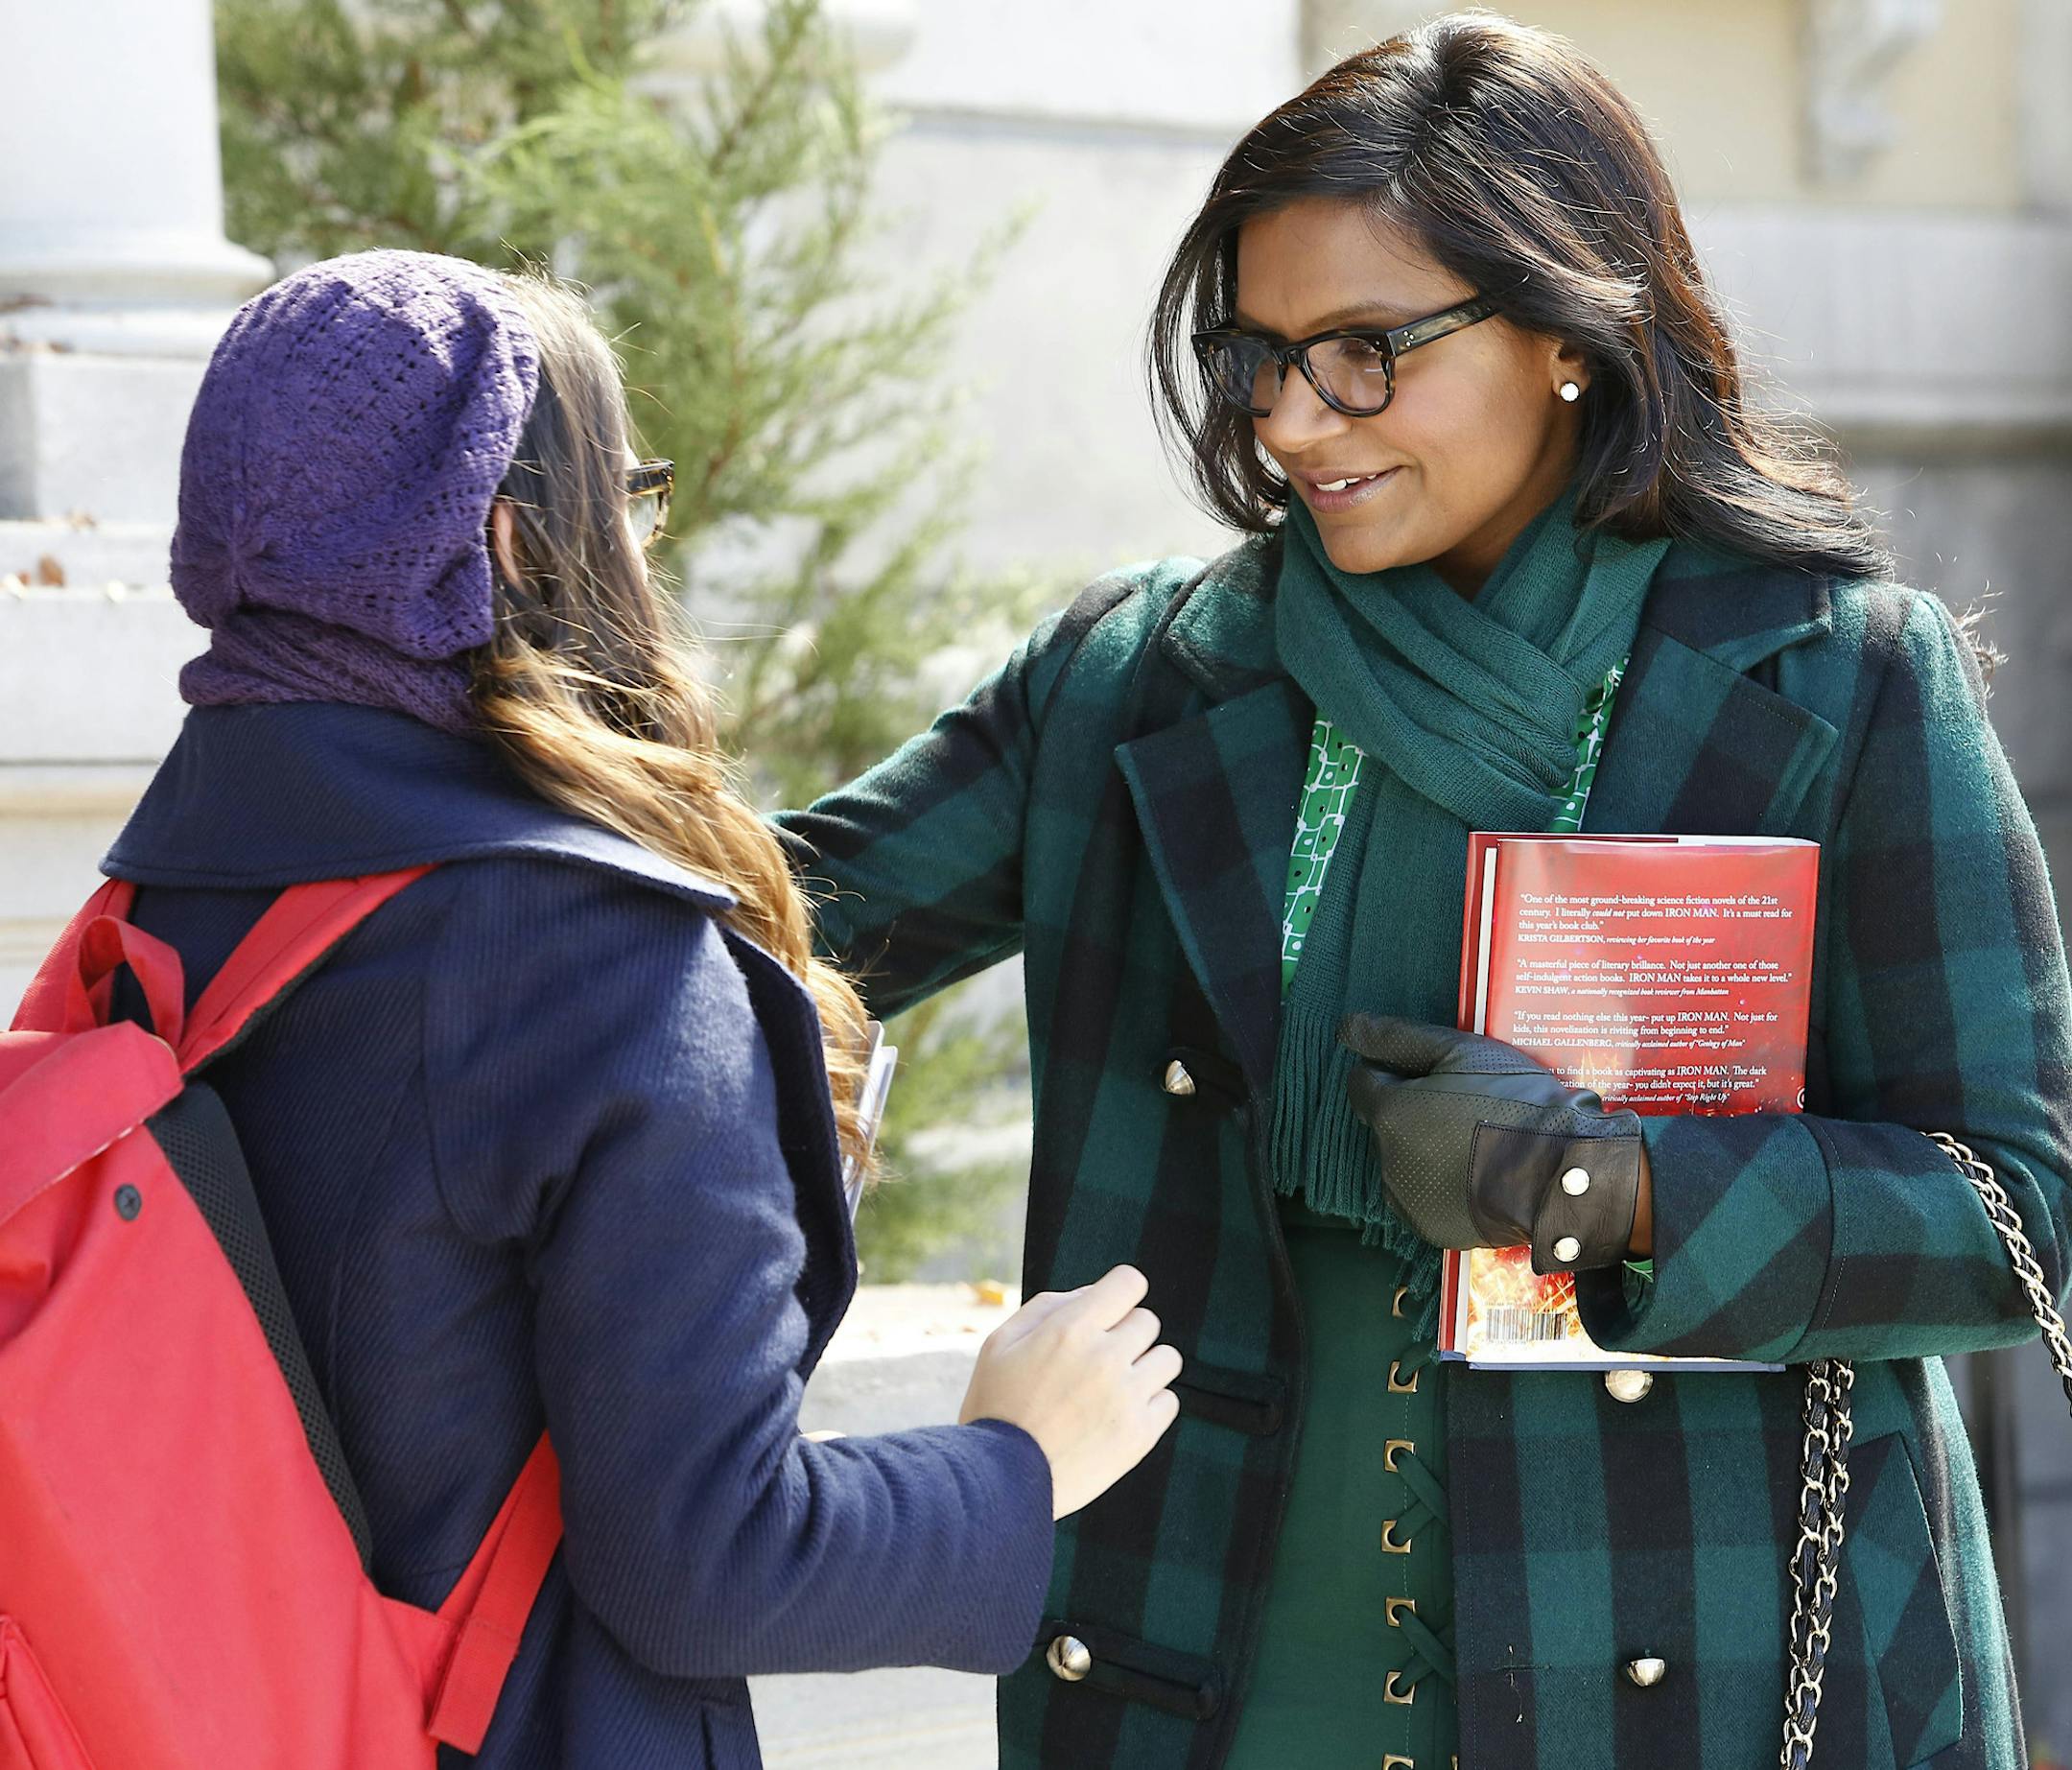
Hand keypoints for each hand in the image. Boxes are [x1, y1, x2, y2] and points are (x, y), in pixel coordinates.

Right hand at [958, 1265, 1182, 1519]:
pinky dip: (1150, 1405)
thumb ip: (1049, 1307)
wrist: (999, 1483)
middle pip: (1147, 1322)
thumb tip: (1094, 1293)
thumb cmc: (995, 1407)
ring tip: (1113, 1389)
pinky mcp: (1140, 1435)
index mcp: (1070, 1329)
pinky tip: (1119, 1416)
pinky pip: (1169, 1401)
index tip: (1110, 1311)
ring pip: (1167, 1359)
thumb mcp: (1001, 1343)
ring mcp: (1126, 1398)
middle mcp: (1104, 1357)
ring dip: (1144, 1367)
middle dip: (1124, 1334)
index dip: (1120, 1293)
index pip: (1129, 1283)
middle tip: (1096, 1362)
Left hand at [1341, 1015, 1643, 1272]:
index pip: (1364, 1081)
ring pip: (1401, 1161)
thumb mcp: (1459, 1051)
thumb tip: (1346, 1028)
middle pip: (1385, 1122)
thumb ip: (1396, 1036)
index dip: (1396, 1070)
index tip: (1435, 1073)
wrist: (1560, 1174)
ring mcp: (1407, 1199)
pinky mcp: (1430, 1229)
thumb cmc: (1512, 1102)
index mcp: (1388, 1113)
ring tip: (1474, 1141)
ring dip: (1423, 1149)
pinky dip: (1438, 1184)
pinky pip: (1422, 1197)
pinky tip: (1474, 1173)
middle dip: (1412, 1111)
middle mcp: (1385, 1160)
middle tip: (1465, 1105)